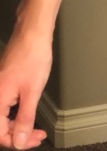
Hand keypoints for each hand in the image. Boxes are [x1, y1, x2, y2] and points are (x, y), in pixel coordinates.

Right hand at [0, 30, 51, 148]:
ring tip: (35, 128)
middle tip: (37, 136)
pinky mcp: (2, 83)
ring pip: (2, 117)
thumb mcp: (33, 91)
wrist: (32, 33)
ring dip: (18, 125)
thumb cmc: (33, 57)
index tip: (33, 140)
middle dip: (18, 134)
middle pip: (0, 126)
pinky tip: (27, 113)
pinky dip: (16, 113)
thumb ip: (25, 118)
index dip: (16, 141)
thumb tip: (19, 141)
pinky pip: (4, 106)